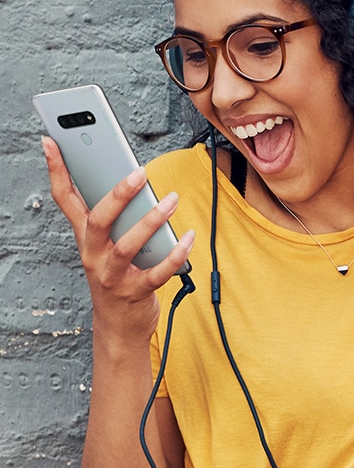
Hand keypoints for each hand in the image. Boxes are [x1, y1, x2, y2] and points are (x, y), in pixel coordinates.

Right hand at [42, 136, 193, 345]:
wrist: (118, 326)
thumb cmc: (117, 276)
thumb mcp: (107, 245)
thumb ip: (115, 216)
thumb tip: (132, 178)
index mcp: (85, 239)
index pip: (64, 200)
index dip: (56, 171)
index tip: (51, 141)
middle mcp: (94, 255)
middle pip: (98, 220)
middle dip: (117, 195)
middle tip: (139, 172)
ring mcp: (113, 276)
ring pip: (128, 245)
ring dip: (152, 220)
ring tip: (172, 200)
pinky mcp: (136, 292)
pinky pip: (158, 271)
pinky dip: (175, 254)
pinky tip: (189, 237)